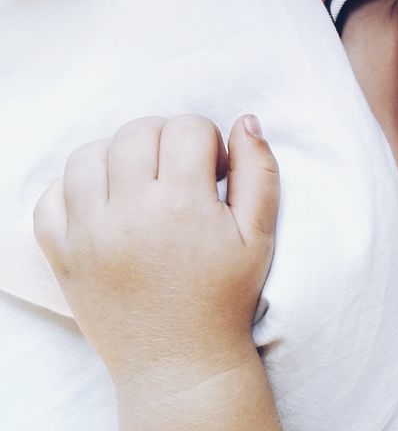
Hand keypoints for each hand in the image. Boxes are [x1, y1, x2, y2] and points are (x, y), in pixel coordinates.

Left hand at [33, 114, 279, 392]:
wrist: (179, 364)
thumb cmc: (225, 297)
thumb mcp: (259, 234)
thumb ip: (259, 171)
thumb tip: (245, 121)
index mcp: (182, 205)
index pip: (186, 128)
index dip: (206, 139)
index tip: (212, 170)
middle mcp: (129, 214)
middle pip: (136, 133)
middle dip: (163, 138)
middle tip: (179, 171)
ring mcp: (88, 235)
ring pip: (88, 156)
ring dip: (116, 156)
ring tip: (138, 179)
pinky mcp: (63, 256)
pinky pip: (49, 200)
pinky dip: (70, 189)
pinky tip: (102, 201)